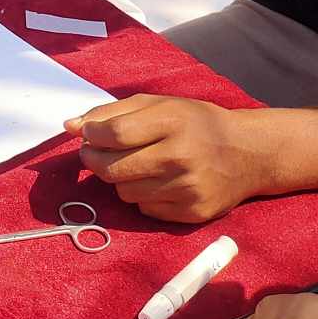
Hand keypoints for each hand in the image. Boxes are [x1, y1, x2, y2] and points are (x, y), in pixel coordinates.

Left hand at [64, 94, 272, 222]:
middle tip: (95, 154)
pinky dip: (142, 196)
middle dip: (95, 161)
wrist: (247, 154)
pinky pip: (145, 210)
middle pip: (114, 168)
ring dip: (120, 179)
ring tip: (135, 165)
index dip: (91, 136)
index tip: (86, 134)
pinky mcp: (192, 213)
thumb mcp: (160, 104)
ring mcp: (187, 188)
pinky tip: (156, 182)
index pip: (115, 134)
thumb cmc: (196, 123)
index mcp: (172, 121)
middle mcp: (180, 156)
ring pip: (125, 192)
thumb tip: (70, 125)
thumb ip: (113, 112)